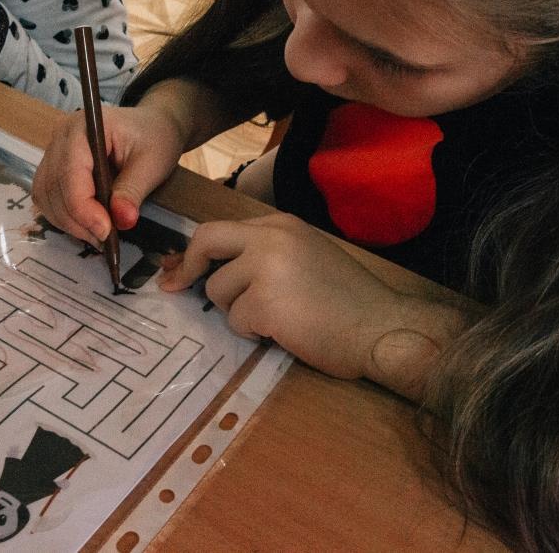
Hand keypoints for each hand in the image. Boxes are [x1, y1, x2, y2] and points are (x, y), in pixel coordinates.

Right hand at [32, 101, 186, 244]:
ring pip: (45, 196)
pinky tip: (88, 226)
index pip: (70, 173)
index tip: (106, 232)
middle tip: (105, 240)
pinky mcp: (55, 168)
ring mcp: (54, 152)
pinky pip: (48, 198)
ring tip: (99, 236)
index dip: (83, 208)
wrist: (152, 127)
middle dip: (77, 220)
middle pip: (53, 187)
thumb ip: (133, 190)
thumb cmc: (155, 138)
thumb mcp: (153, 163)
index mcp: (83, 127)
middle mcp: (60, 137)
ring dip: (68, 222)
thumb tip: (122, 220)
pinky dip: (65, 217)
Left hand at [157, 213, 405, 378]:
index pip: (222, 228)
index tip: (179, 270)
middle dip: (188, 267)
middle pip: (206, 240)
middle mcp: (271, 237)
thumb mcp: (306, 257)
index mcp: (282, 225)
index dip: (197, 252)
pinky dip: (256, 332)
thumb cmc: (350, 302)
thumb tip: (216, 269)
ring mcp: (266, 267)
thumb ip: (265, 255)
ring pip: (219, 291)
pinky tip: (286, 331)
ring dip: (239, 312)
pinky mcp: (264, 301)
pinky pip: (236, 321)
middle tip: (177, 287)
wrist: (382, 328)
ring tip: (279, 318)